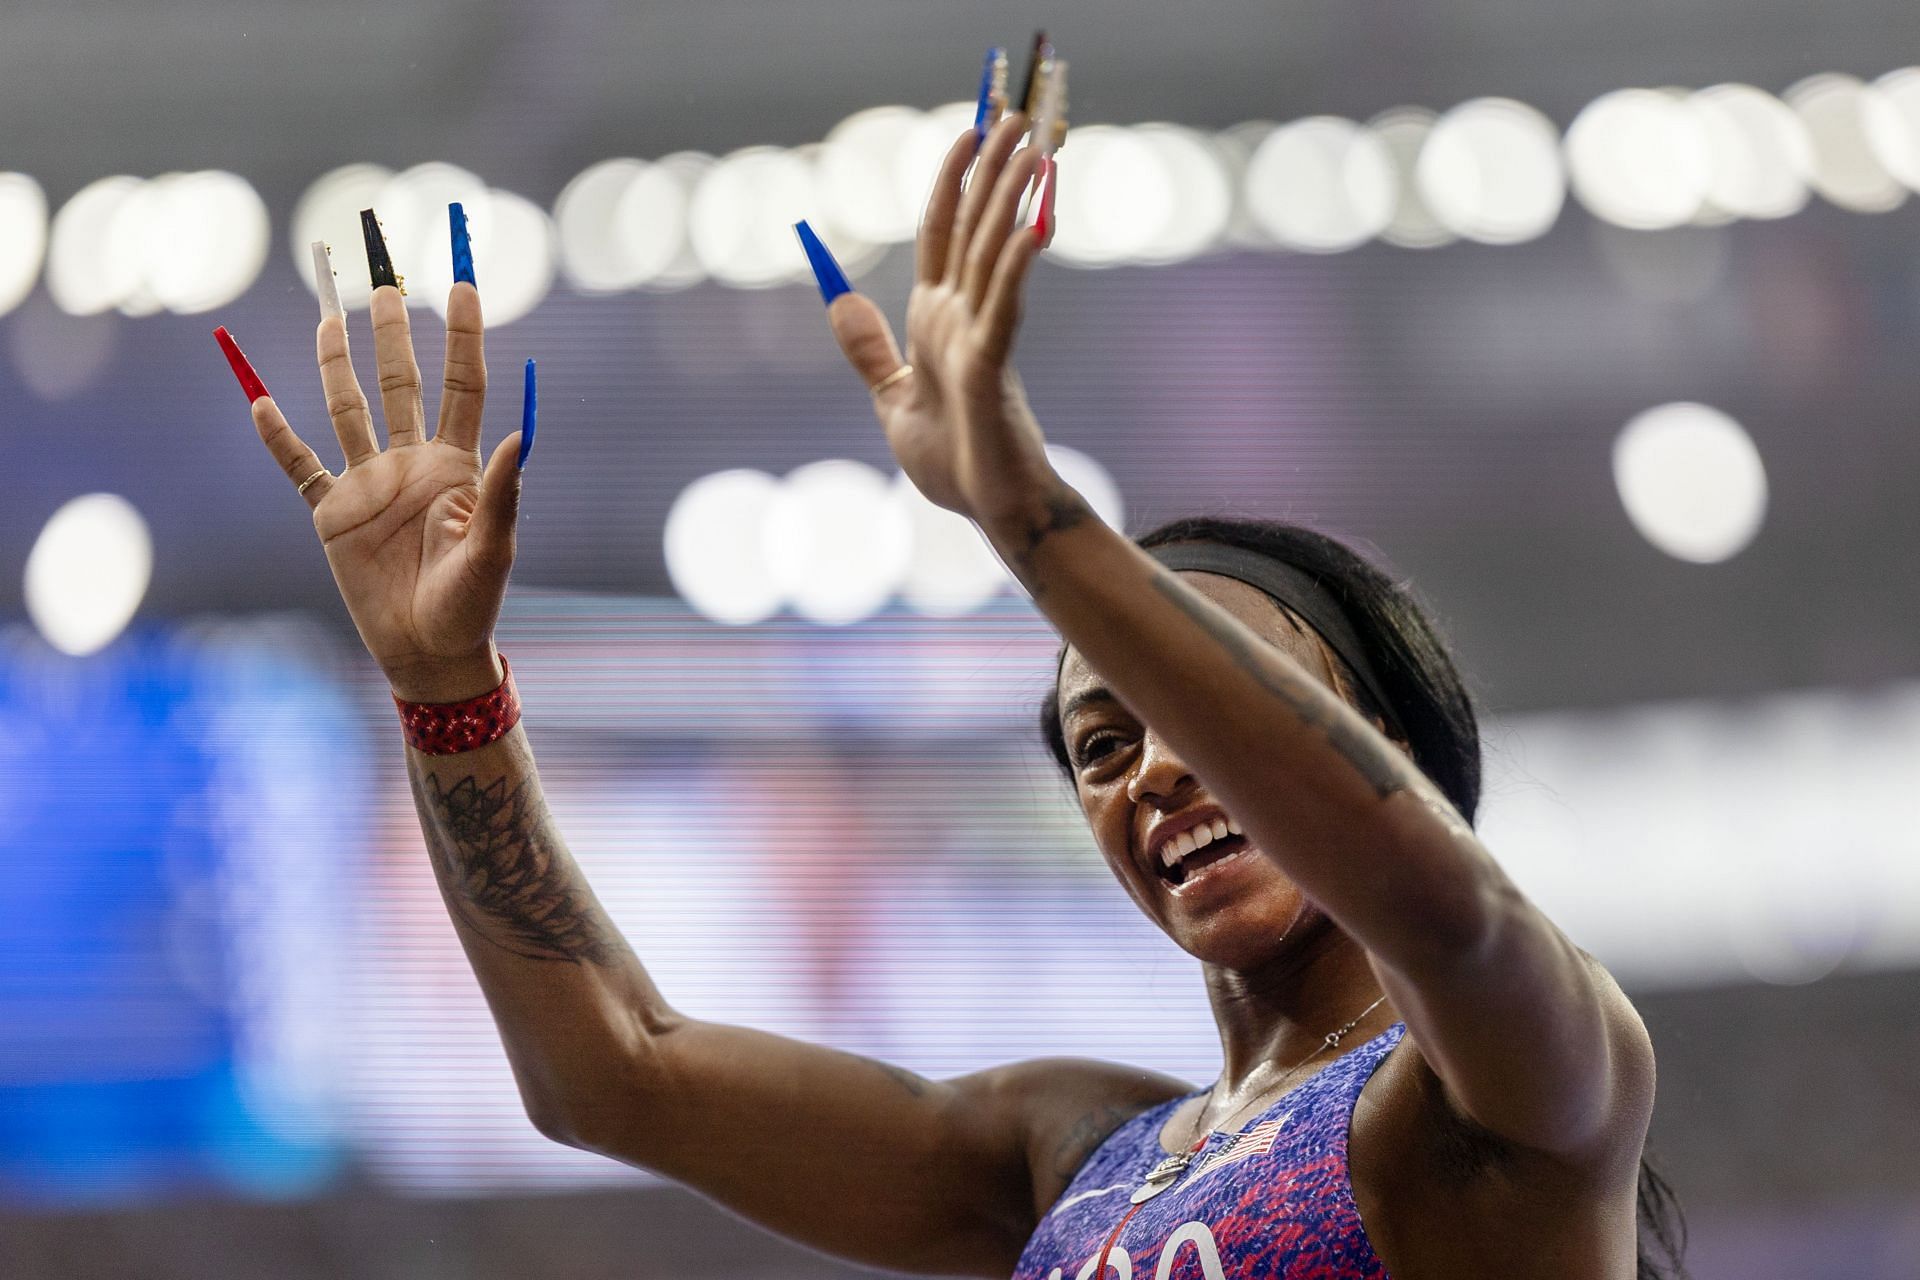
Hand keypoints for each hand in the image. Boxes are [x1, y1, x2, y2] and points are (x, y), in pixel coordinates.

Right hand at [249, 284, 522, 701]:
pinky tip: (260, 400)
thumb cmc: (471, 604)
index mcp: (456, 465)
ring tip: (331, 314)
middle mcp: (411, 463)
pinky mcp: (333, 514)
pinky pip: (300, 467)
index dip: (464, 335)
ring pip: (349, 410)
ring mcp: (370, 484)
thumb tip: (522, 436)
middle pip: (400, 383)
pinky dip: (278, 437)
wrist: (429, 652)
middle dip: (393, 333)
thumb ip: (501, 493)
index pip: (462, 385)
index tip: (465, 284)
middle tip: (386, 280)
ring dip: (338, 364)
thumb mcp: (493, 549)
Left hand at [824, 114, 1062, 527]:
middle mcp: (963, 317)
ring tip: (1033, 148)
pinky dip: (1015, 266)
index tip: (968, 133)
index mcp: (938, 318)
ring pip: (996, 254)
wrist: (988, 510)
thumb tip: (838, 300)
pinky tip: (1030, 226)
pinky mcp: (994, 368)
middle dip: (994, 171)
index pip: (944, 231)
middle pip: (977, 228)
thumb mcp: (892, 398)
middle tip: (1018, 115)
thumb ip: (869, 350)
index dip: (953, 180)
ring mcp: (982, 338)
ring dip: (1012, 199)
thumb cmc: (952, 461)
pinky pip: (1005, 307)